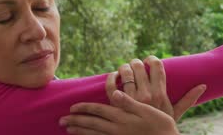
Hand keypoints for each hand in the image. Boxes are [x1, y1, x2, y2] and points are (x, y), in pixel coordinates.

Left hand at [59, 90, 178, 134]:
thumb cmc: (161, 126)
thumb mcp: (147, 110)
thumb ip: (130, 102)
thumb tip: (116, 92)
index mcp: (122, 117)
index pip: (98, 111)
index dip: (85, 108)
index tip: (72, 107)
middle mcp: (117, 129)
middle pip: (92, 124)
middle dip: (76, 122)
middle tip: (61, 121)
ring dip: (79, 132)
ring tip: (68, 130)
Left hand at [109, 56, 205, 120]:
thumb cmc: (162, 127)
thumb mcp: (176, 113)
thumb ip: (188, 99)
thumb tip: (203, 86)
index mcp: (159, 94)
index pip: (157, 67)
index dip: (152, 59)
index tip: (149, 60)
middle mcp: (146, 95)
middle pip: (138, 67)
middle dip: (136, 62)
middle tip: (135, 64)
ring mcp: (131, 100)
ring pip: (125, 74)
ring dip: (123, 68)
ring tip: (124, 69)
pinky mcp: (118, 106)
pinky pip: (111, 87)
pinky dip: (111, 78)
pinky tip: (113, 76)